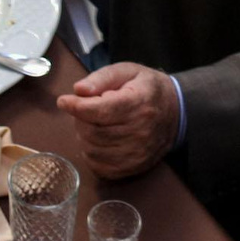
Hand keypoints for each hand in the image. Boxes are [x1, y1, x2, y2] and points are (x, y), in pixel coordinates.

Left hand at [56, 63, 178, 178]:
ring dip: (85, 136)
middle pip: (92, 131)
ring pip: (92, 150)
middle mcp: (140, 132)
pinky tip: (100, 140)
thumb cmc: (146, 89)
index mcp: (139, 103)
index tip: (64, 101)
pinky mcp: (131, 168)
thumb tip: (78, 90)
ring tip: (96, 123)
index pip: (100, 111)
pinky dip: (92, 153)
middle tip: (86, 110)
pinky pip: (98, 166)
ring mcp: (136, 153)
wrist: (175, 114)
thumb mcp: (127, 72)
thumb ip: (102, 78)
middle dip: (81, 120)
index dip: (77, 107)